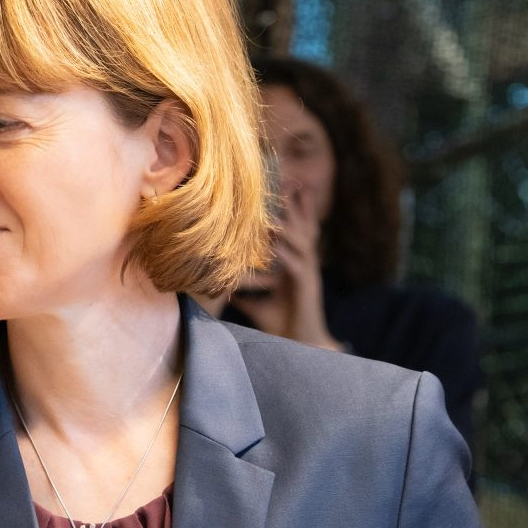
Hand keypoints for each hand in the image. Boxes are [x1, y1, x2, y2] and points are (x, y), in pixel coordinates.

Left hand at [234, 185, 339, 350]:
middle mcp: (304, 265)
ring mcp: (307, 274)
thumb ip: (243, 291)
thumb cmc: (282, 325)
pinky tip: (275, 240)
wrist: (302, 347)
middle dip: (296, 205)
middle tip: (288, 180)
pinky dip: (285, 251)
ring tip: (283, 199)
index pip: (294, 232)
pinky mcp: (306, 287)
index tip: (281, 189)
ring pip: (301, 241)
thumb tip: (220, 284)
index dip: (291, 211)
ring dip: (291, 220)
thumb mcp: (257, 304)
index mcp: (295, 265)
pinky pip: (295, 264)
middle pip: (303, 228)